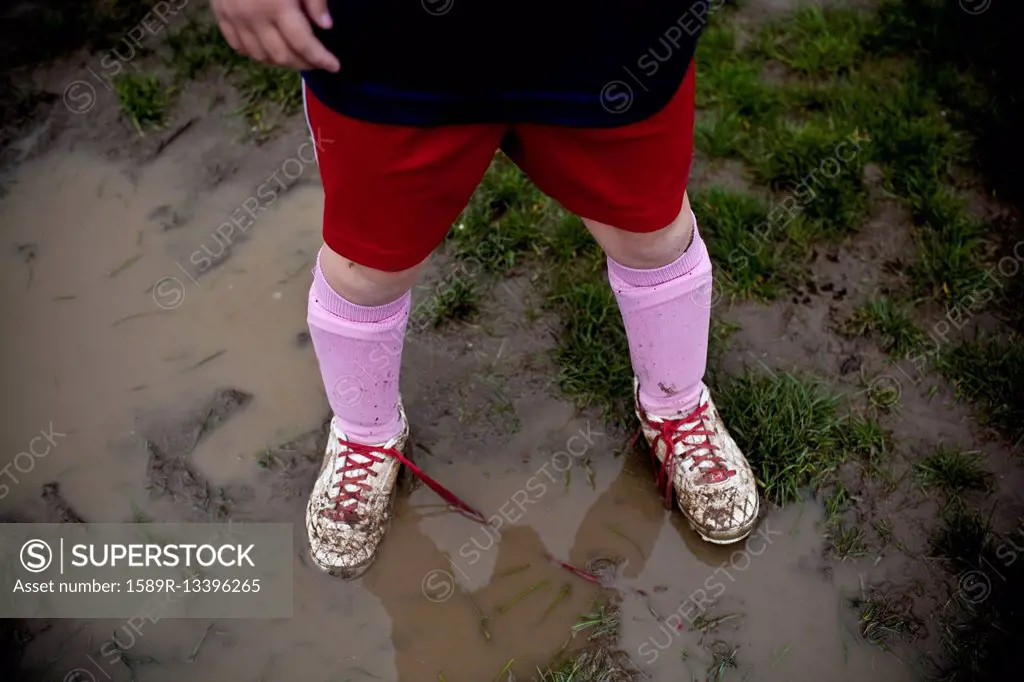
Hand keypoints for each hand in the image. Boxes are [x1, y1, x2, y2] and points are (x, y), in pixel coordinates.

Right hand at [211, 0, 340, 71]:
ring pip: (260, 56)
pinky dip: (256, 53)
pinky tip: (269, 49)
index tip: (335, 66)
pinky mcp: (220, 14)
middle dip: (303, 63)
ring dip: (281, 61)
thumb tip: (325, 25)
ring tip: (296, 56)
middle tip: (317, 60)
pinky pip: (238, 46)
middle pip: (282, 56)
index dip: (321, 58)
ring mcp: (234, 18)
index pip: (303, 44)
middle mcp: (254, 18)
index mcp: (277, 6)